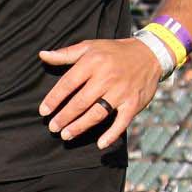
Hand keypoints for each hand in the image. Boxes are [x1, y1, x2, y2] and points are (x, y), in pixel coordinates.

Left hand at [39, 36, 161, 148]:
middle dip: (64, 117)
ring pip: (97, 113)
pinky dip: (112, 134)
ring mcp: (121, 92)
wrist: (150, 54)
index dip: (54, 99)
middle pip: (81, 102)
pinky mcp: (133, 103)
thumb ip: (65, 54)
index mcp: (93, 63)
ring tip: (66, 135)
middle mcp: (106, 78)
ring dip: (80, 126)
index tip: (43, 111)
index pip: (68, 83)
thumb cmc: (114, 51)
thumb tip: (42, 55)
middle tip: (52, 128)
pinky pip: (122, 122)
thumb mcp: (90, 46)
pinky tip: (100, 144)